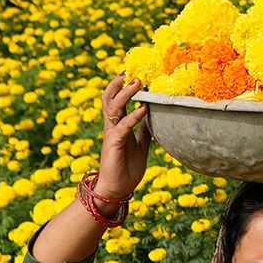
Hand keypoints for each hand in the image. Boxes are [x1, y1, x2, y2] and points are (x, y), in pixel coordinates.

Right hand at [97, 73, 151, 199]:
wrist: (117, 189)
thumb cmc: (127, 168)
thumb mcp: (140, 145)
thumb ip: (144, 130)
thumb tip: (153, 116)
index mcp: (117, 125)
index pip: (115, 99)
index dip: (122, 85)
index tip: (133, 72)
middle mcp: (112, 126)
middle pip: (109, 97)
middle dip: (120, 83)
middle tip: (135, 72)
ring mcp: (111, 134)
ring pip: (113, 106)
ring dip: (126, 93)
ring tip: (138, 83)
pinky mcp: (113, 144)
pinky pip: (123, 126)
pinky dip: (134, 116)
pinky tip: (144, 109)